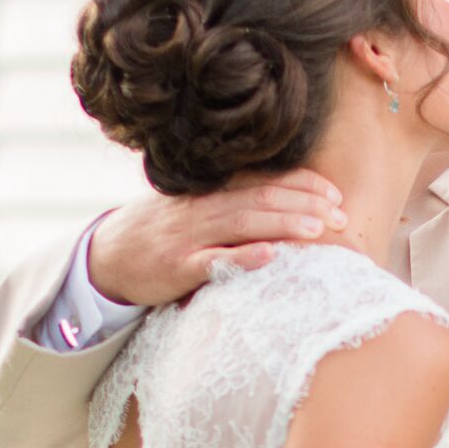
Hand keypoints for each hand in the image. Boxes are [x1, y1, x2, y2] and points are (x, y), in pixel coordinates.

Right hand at [81, 172, 342, 305]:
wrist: (107, 256)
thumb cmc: (162, 236)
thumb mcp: (197, 213)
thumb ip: (233, 207)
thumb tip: (284, 206)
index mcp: (213, 194)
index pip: (264, 181)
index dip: (301, 185)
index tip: (335, 193)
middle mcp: (205, 208)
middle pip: (260, 198)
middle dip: (304, 205)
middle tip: (341, 216)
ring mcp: (191, 236)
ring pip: (242, 224)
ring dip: (282, 224)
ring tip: (317, 230)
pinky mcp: (178, 266)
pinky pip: (212, 261)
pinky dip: (242, 257)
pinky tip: (268, 257)